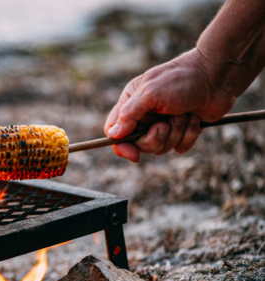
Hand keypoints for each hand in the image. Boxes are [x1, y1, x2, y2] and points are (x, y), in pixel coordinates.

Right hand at [104, 49, 235, 161]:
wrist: (217, 76)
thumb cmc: (181, 79)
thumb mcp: (149, 93)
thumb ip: (128, 114)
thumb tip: (114, 135)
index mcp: (130, 103)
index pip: (114, 130)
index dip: (121, 145)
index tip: (133, 153)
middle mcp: (144, 115)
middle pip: (138, 144)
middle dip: (154, 138)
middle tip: (164, 126)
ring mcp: (163, 123)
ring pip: (160, 147)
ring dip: (175, 133)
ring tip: (183, 115)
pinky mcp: (182, 130)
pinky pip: (180, 147)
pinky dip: (189, 134)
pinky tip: (194, 118)